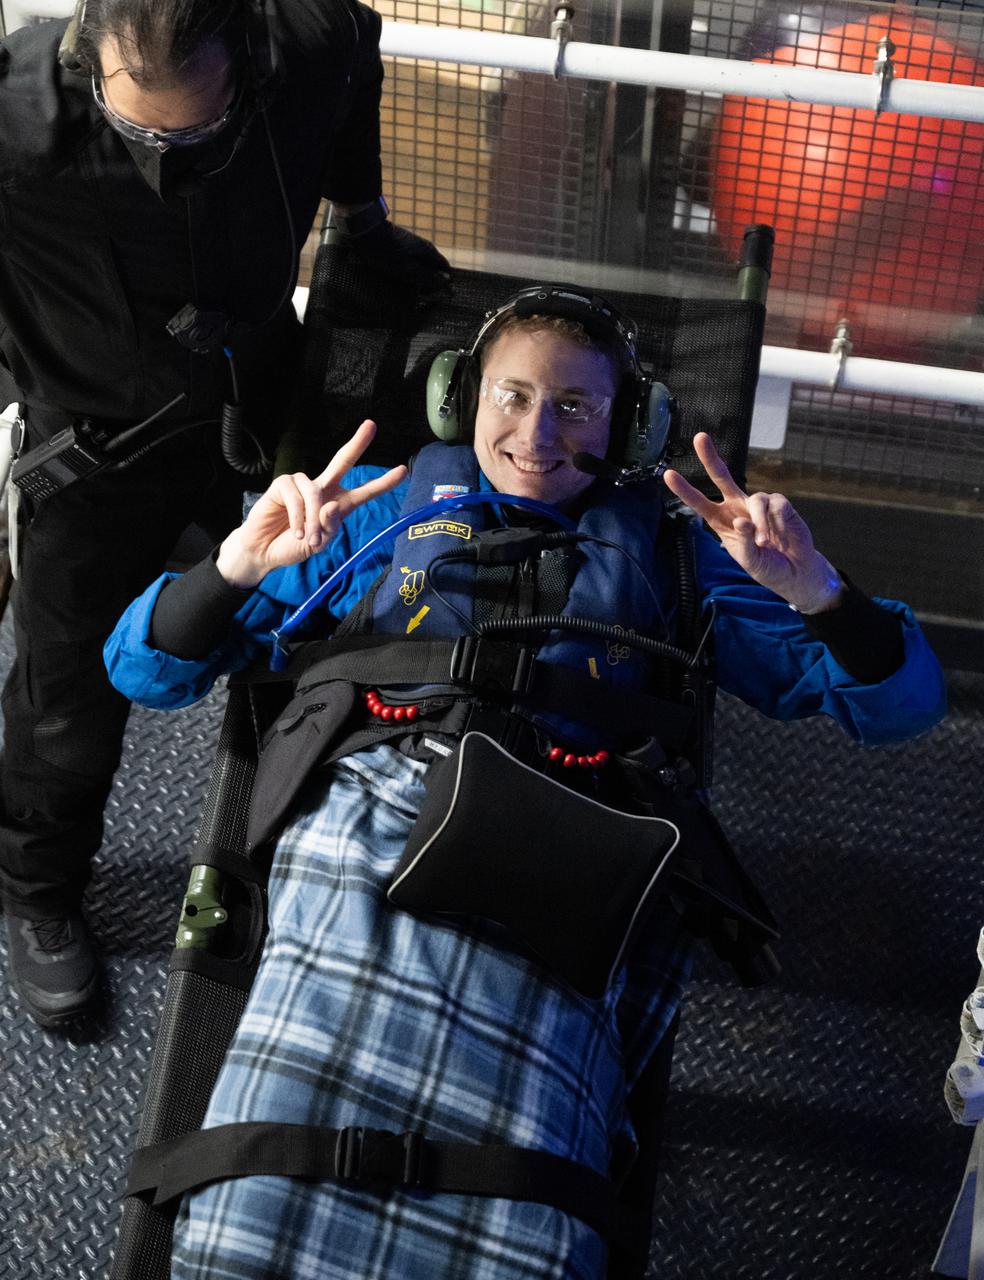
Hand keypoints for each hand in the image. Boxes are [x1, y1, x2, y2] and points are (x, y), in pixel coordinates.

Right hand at [216, 420, 405, 587]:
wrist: (264, 551)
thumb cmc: (293, 546)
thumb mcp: (318, 543)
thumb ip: (328, 528)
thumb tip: (332, 506)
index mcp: (337, 504)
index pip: (363, 491)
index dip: (383, 482)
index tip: (403, 471)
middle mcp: (322, 490)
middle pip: (342, 462)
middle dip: (357, 444)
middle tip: (371, 425)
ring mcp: (301, 485)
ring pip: (315, 494)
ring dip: (313, 519)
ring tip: (307, 538)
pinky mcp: (282, 485)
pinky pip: (296, 497)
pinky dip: (298, 517)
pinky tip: (294, 530)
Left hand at [348, 221, 451, 295]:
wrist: (366, 231)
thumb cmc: (387, 252)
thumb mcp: (409, 268)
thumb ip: (427, 275)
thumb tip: (446, 279)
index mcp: (428, 251)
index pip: (444, 267)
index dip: (445, 281)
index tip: (442, 295)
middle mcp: (422, 247)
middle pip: (433, 267)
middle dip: (431, 282)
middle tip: (424, 297)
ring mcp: (410, 247)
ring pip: (420, 266)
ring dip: (419, 279)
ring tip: (412, 291)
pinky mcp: (399, 248)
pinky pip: (409, 264)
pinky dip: (409, 273)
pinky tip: (401, 281)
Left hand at [662, 432, 843, 613]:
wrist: (793, 571)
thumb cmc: (766, 566)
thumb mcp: (749, 560)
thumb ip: (743, 541)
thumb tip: (741, 520)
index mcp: (722, 521)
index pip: (700, 503)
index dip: (685, 490)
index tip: (668, 474)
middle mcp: (738, 507)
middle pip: (722, 477)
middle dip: (711, 457)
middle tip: (700, 437)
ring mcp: (759, 504)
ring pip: (756, 500)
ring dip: (760, 524)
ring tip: (764, 543)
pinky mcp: (780, 505)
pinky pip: (776, 506)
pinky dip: (777, 524)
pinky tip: (781, 537)